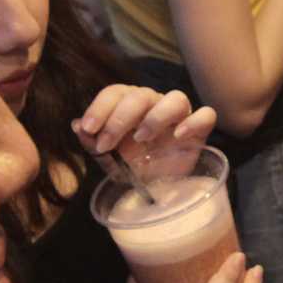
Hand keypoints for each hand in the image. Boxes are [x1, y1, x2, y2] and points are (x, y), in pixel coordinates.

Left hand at [72, 86, 216, 176]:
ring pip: (176, 98)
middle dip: (119, 118)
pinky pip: (206, 115)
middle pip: (141, 95)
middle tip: (106, 144)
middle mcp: (155, 105)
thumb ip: (92, 141)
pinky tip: (179, 136)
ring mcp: (180, 117)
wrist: (160, 190)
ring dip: (155, 116)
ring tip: (141, 138)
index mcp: (131, 105)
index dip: (100, 107)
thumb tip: (77, 125)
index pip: (116, 92)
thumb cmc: (135, 167)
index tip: (88, 128)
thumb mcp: (109, 158)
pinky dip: (194, 121)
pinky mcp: (200, 132)